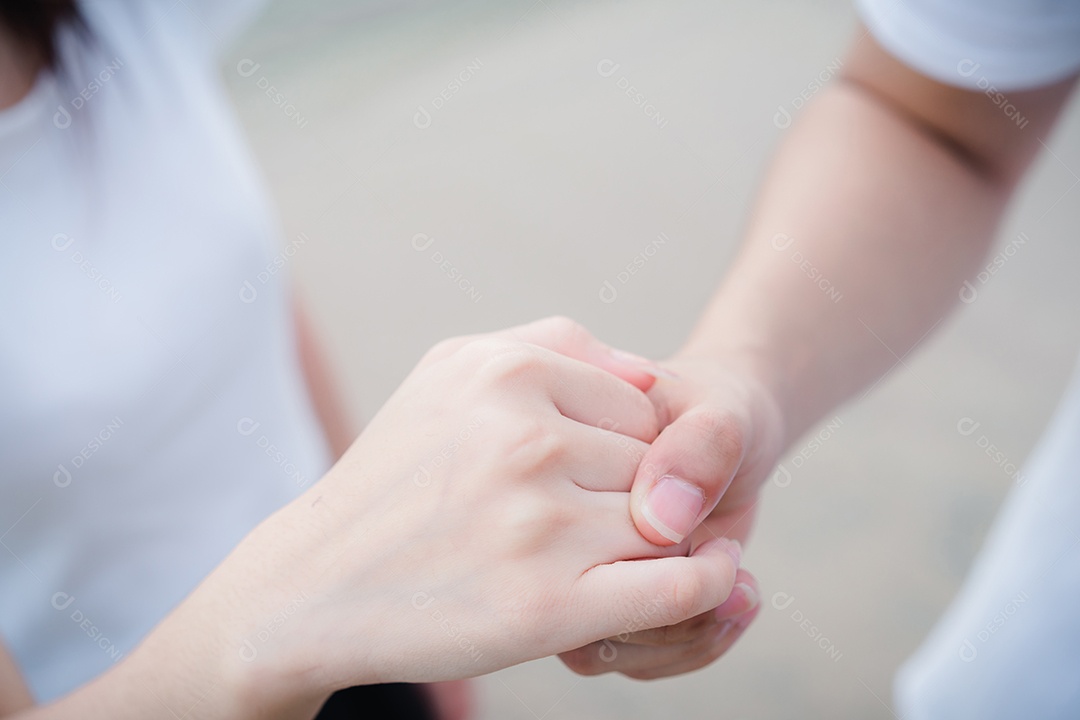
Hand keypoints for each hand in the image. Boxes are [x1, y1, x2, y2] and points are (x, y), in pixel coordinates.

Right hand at [130, 323, 743, 715]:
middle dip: (635, 494)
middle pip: (654, 462)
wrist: (312, 587)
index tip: (586, 480)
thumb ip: (554, 345)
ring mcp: (538, 526)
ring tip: (599, 558)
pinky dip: (702, 587)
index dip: (625, 448)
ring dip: (652, 544)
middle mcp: (525, 440)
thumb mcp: (450, 373)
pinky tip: (695, 583)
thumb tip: (651, 376)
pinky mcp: (547, 608)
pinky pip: (677, 588)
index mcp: (506, 372)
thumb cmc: (396, 477)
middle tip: (585, 526)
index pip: (641, 405)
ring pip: (667, 523)